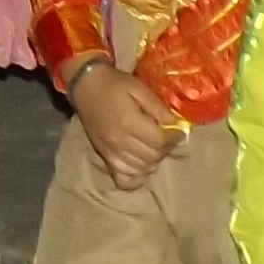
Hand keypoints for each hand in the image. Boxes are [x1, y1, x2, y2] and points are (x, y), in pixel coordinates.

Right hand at [67, 61, 182, 189]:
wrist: (86, 87)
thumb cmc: (114, 85)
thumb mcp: (139, 88)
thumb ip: (157, 107)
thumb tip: (174, 124)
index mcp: (129, 122)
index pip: (159, 141)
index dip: (173, 137)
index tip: (177, 130)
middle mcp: (120, 141)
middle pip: (152, 156)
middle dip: (165, 148)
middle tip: (167, 138)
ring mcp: (111, 152)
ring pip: (141, 168)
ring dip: (153, 160)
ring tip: (155, 148)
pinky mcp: (105, 156)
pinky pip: (123, 178)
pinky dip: (135, 177)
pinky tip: (141, 166)